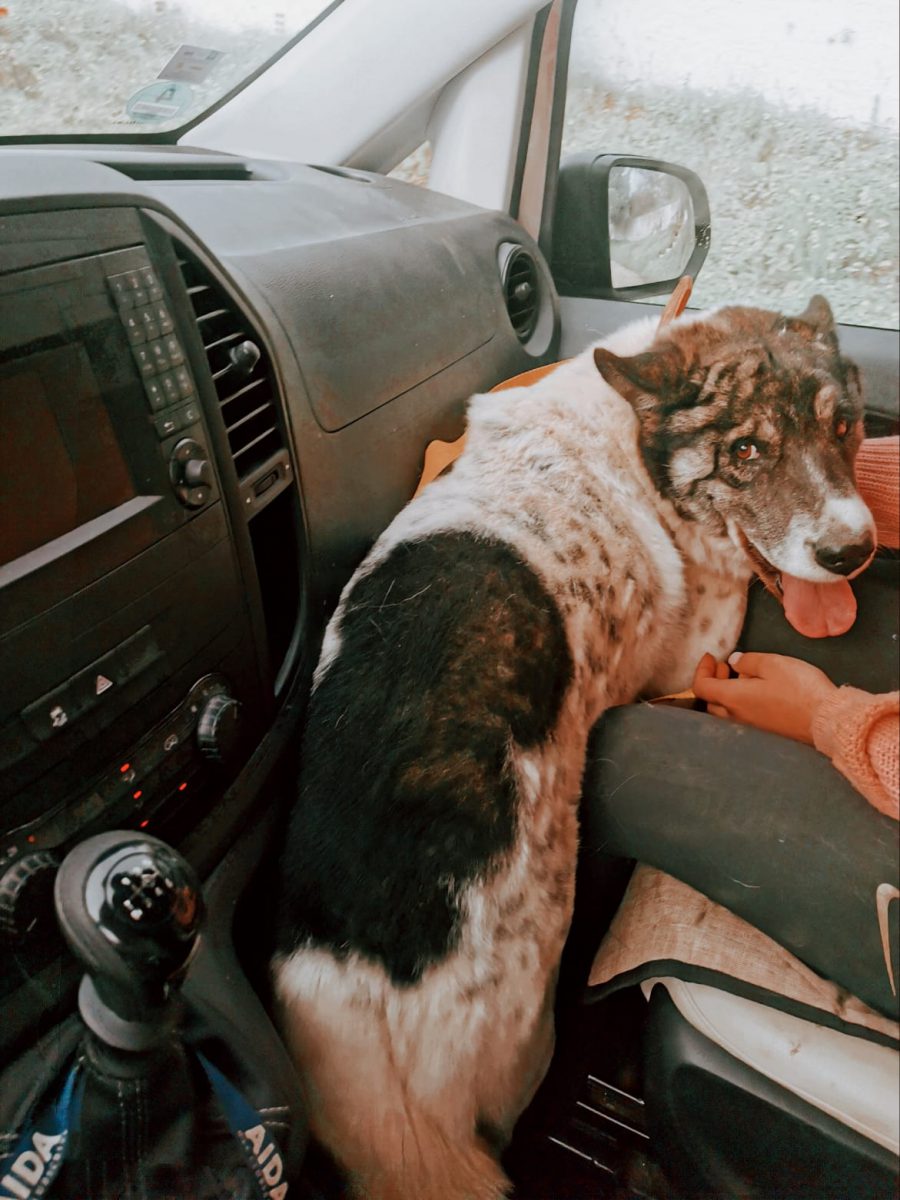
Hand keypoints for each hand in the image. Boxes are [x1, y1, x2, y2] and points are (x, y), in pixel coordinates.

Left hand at [692, 651, 837, 744]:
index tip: (712, 657)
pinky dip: (741, 703)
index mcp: (733, 699)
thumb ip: (748, 661)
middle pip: (711, 701)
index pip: (702, 687)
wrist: (827, 720)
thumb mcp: (773, 664)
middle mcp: (737, 717)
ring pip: (726, 711)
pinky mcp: (765, 733)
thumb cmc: (800, 689)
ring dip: (727, 692)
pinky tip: (760, 692)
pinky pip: (742, 718)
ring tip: (746, 676)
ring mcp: (751, 728)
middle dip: (714, 680)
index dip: (702, 669)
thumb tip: (734, 663)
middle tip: (726, 666)